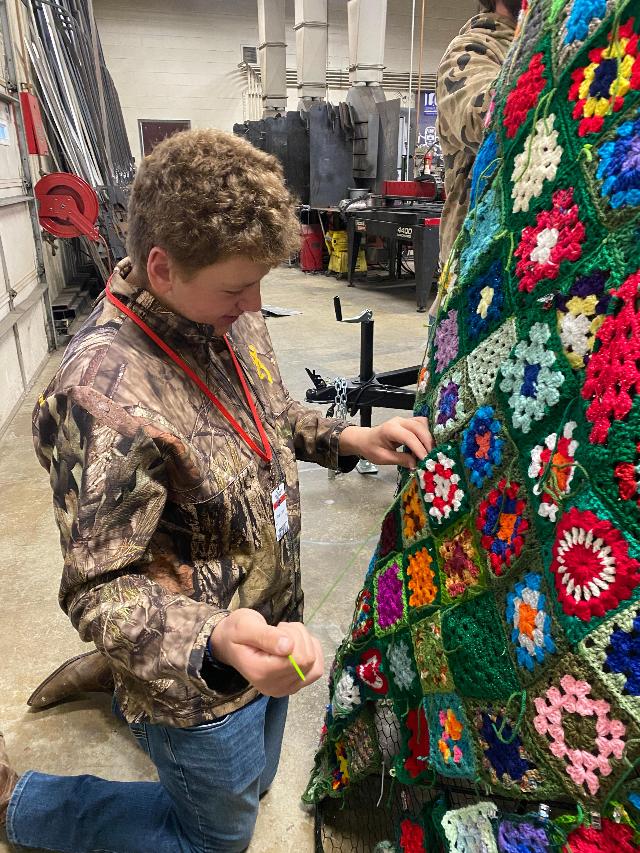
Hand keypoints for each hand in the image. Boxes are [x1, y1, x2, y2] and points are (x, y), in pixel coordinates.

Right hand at [209, 609, 323, 697]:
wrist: (229, 644)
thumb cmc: (236, 632)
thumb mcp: (246, 626)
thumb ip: (266, 636)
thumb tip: (289, 646)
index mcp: (261, 673)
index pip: (298, 659)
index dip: (294, 637)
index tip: (278, 628)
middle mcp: (275, 687)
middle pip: (308, 660)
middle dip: (299, 637)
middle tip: (280, 630)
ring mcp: (285, 688)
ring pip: (315, 664)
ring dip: (306, 644)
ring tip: (286, 637)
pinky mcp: (293, 685)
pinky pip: (316, 669)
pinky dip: (312, 652)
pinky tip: (297, 644)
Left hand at [339, 416, 432, 468]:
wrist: (365, 439)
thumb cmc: (371, 448)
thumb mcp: (383, 458)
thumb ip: (400, 460)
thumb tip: (416, 465)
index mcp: (390, 429)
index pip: (409, 437)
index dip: (419, 449)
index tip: (425, 460)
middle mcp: (399, 421)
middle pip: (419, 427)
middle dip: (428, 442)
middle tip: (432, 457)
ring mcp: (404, 420)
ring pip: (423, 424)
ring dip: (429, 437)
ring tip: (429, 452)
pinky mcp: (409, 422)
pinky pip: (422, 425)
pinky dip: (427, 434)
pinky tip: (427, 446)